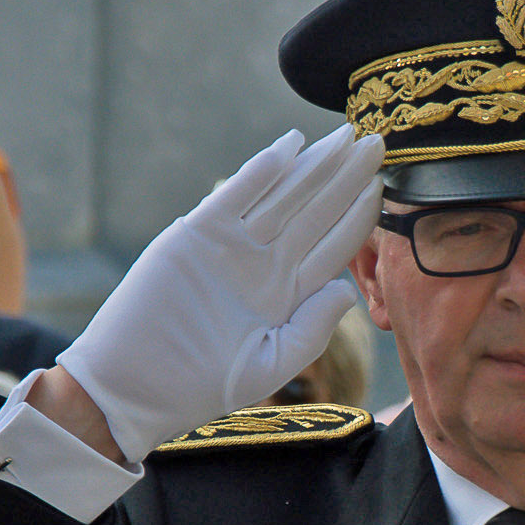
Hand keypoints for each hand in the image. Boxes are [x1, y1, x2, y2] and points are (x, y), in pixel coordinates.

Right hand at [60, 128, 382, 456]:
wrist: (137, 385)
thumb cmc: (202, 385)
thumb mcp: (269, 364)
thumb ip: (311, 329)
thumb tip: (349, 289)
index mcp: (288, 293)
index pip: (334, 244)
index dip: (360, 214)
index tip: (387, 184)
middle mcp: (265, 263)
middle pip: (315, 211)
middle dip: (346, 177)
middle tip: (377, 141)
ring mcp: (232, 246)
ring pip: (283, 196)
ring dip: (314, 166)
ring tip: (344, 138)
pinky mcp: (196, 235)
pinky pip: (236, 196)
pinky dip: (261, 171)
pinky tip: (290, 146)